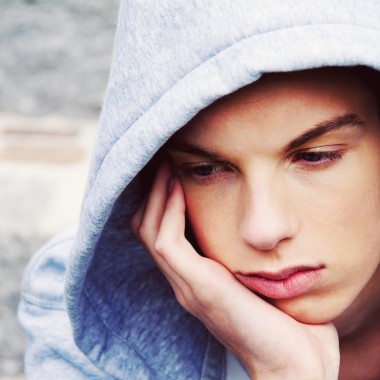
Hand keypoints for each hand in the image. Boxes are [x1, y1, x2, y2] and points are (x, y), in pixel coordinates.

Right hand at [130, 161, 339, 379]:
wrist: (293, 362)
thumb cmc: (282, 319)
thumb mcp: (254, 276)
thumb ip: (240, 253)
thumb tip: (248, 221)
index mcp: (194, 279)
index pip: (160, 234)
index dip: (158, 201)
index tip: (169, 170)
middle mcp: (183, 281)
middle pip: (146, 228)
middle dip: (151, 192)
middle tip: (162, 161)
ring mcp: (186, 286)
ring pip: (150, 231)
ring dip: (156, 195)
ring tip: (165, 166)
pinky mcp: (198, 287)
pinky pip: (169, 242)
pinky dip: (169, 211)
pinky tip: (177, 188)